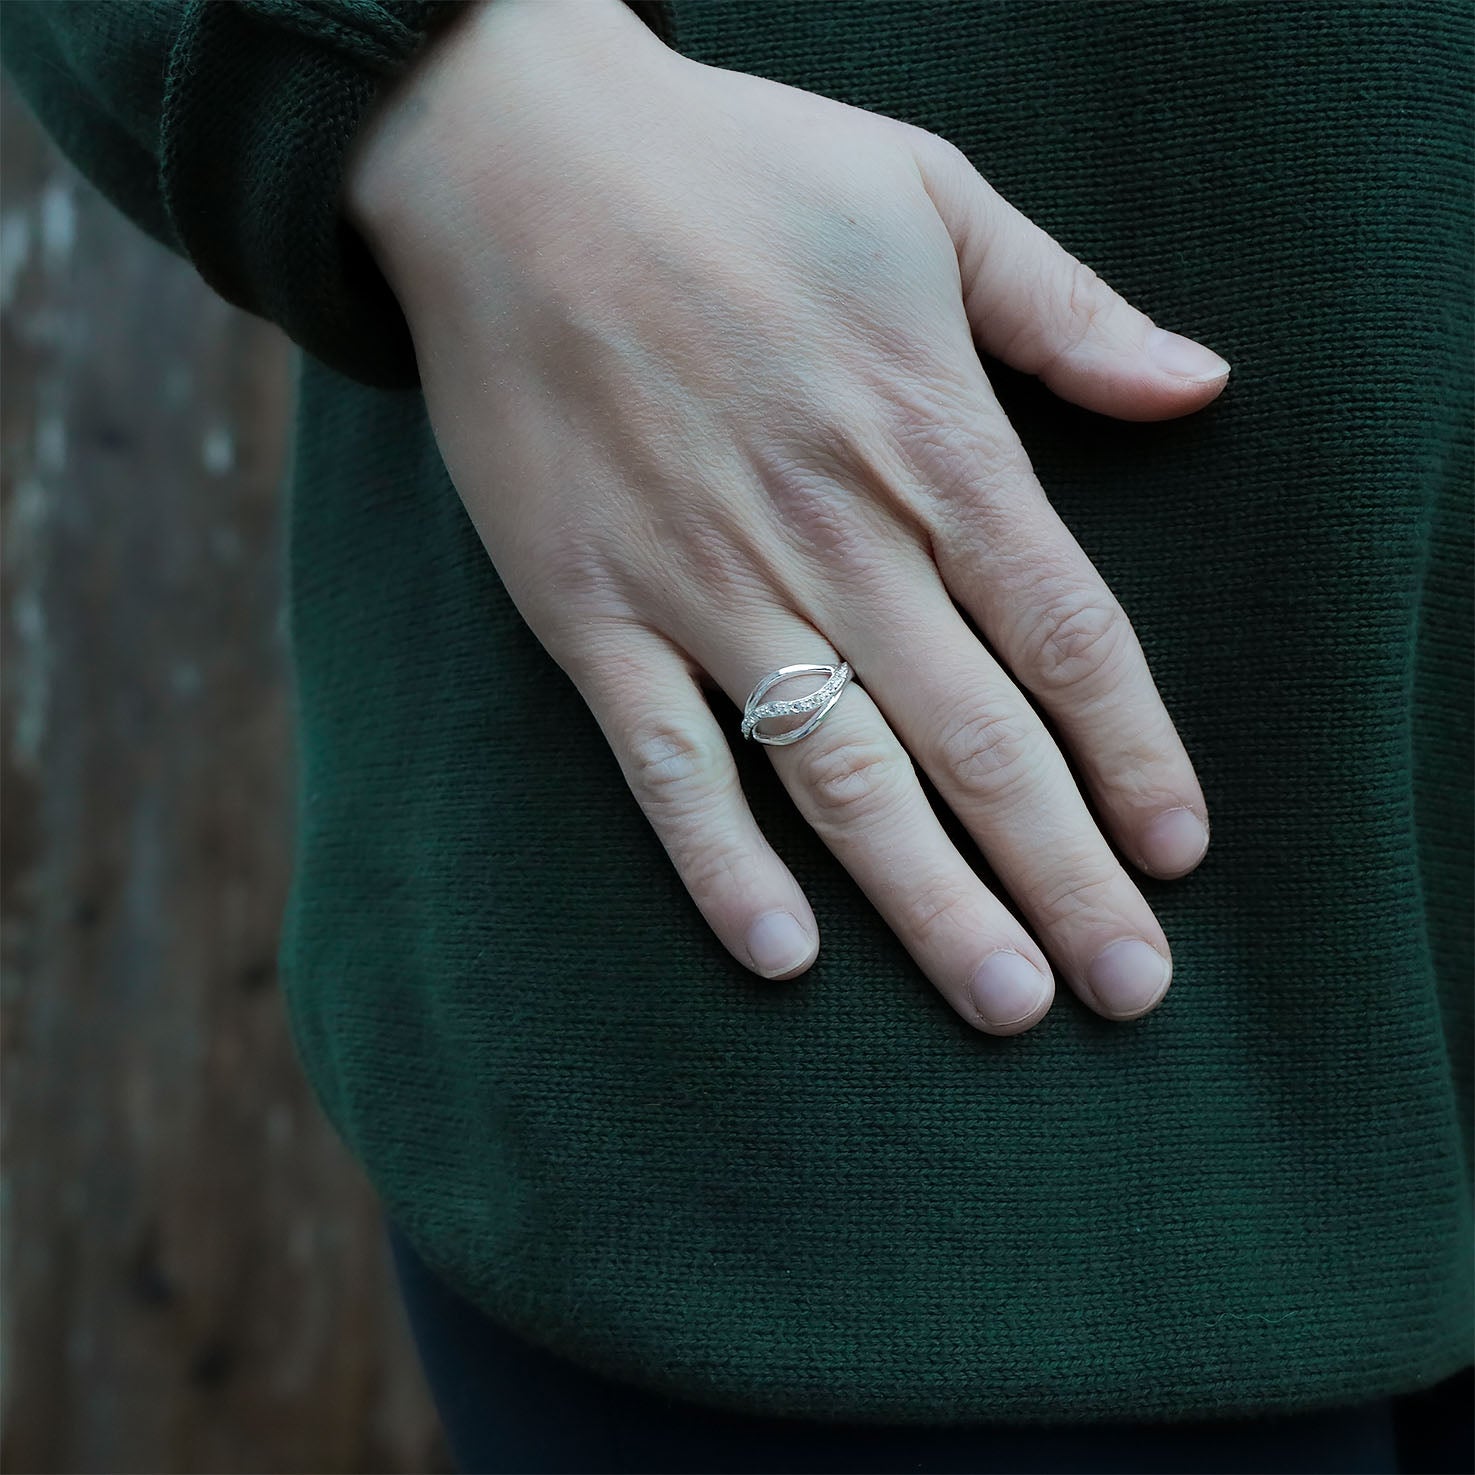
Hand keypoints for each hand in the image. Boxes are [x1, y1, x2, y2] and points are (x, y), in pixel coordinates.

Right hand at [346, 0, 1223, 1035]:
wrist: (516, 164)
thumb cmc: (735, 174)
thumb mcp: (931, 193)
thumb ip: (1067, 307)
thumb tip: (1198, 383)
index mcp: (932, 442)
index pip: (1068, 635)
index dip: (1134, 755)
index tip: (1177, 852)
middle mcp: (835, 538)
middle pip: (978, 739)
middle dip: (1063, 873)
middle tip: (1128, 989)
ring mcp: (705, 585)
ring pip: (843, 776)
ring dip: (931, 901)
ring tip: (1005, 1003)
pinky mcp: (590, 610)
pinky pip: (666, 762)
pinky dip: (720, 862)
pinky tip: (782, 954)